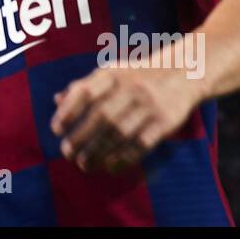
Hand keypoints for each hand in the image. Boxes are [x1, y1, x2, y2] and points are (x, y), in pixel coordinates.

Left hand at [49, 61, 202, 173]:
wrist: (184, 72)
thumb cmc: (137, 75)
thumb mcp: (111, 72)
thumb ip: (85, 86)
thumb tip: (57, 100)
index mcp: (112, 74)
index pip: (85, 91)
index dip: (68, 111)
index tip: (56, 129)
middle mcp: (130, 87)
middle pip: (101, 116)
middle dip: (81, 138)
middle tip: (67, 153)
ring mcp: (149, 105)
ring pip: (120, 133)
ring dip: (99, 152)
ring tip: (84, 164)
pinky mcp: (165, 122)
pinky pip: (141, 144)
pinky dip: (123, 158)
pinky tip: (110, 167)